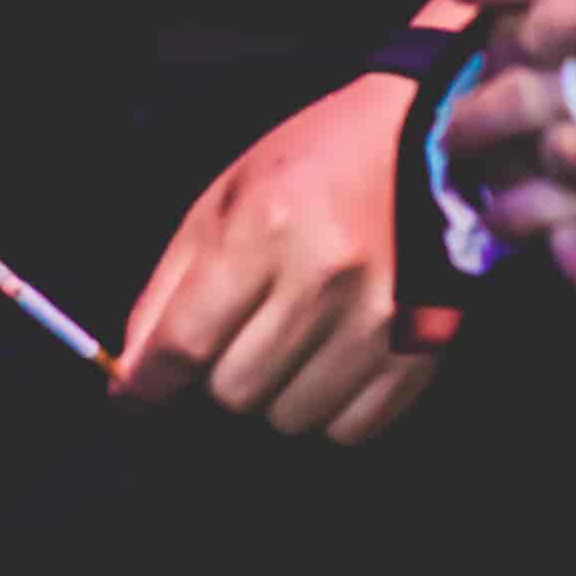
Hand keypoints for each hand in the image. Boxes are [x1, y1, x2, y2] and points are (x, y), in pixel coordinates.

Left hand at [117, 73, 431, 445]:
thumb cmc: (323, 159)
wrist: (441, 148)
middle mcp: (323, 281)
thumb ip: (173, 280)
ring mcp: (378, 324)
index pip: (186, 341)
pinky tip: (331, 362)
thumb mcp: (230, 192)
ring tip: (291, 342)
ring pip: (288, 417)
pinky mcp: (420, 354)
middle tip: (235, 338)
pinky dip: (328, 409)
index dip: (147, 382)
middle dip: (217, 373)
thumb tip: (135, 364)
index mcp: (266, 227)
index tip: (134, 395)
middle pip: (233, 389)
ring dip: (274, 392)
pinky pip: (349, 428)